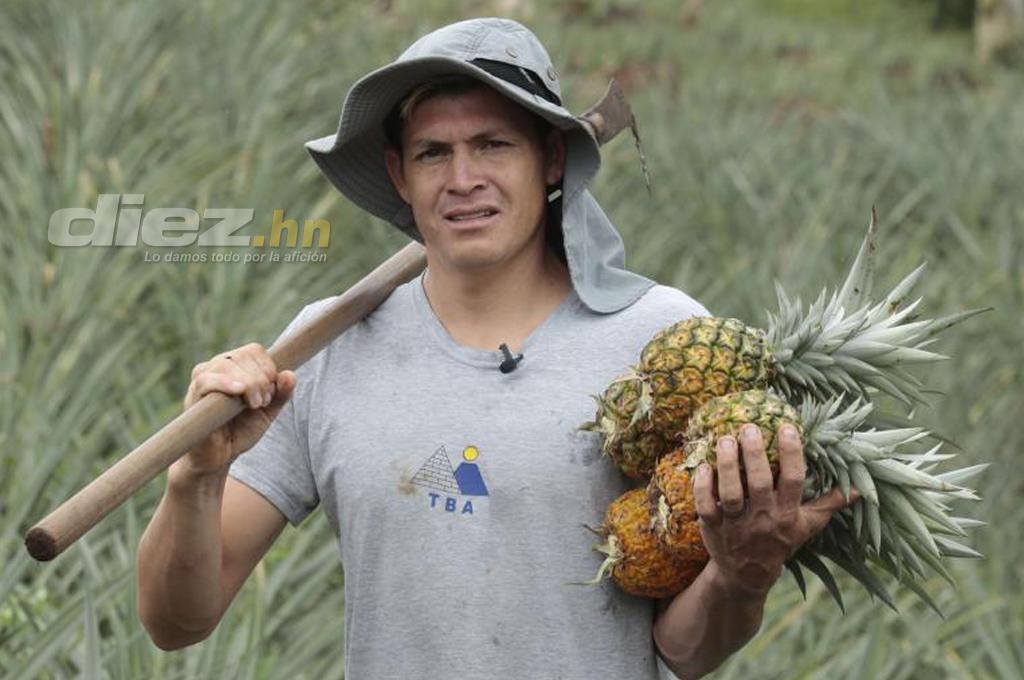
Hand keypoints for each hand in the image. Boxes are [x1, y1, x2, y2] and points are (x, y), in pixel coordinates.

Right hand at [174, 342, 295, 477]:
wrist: (219, 456)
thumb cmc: (241, 430)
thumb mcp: (268, 412)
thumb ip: (281, 394)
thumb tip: (290, 374)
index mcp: (235, 366)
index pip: (254, 350)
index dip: (268, 368)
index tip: (270, 392)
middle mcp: (216, 367)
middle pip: (242, 356)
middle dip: (260, 379)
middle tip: (262, 403)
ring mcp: (202, 379)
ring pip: (226, 364)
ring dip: (248, 384)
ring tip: (254, 405)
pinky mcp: (192, 396)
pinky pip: (206, 380)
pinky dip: (225, 383)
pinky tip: (239, 392)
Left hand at [692, 424, 856, 594]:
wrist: (746, 574)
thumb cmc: (779, 541)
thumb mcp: (807, 526)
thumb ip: (829, 505)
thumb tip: (859, 489)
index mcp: (787, 515)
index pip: (793, 481)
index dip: (791, 455)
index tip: (787, 428)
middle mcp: (762, 519)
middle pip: (759, 484)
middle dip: (754, 454)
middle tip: (749, 427)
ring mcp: (736, 524)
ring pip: (730, 493)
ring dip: (727, 465)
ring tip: (725, 438)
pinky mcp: (712, 527)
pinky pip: (706, 505)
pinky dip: (703, 486)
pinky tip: (703, 465)